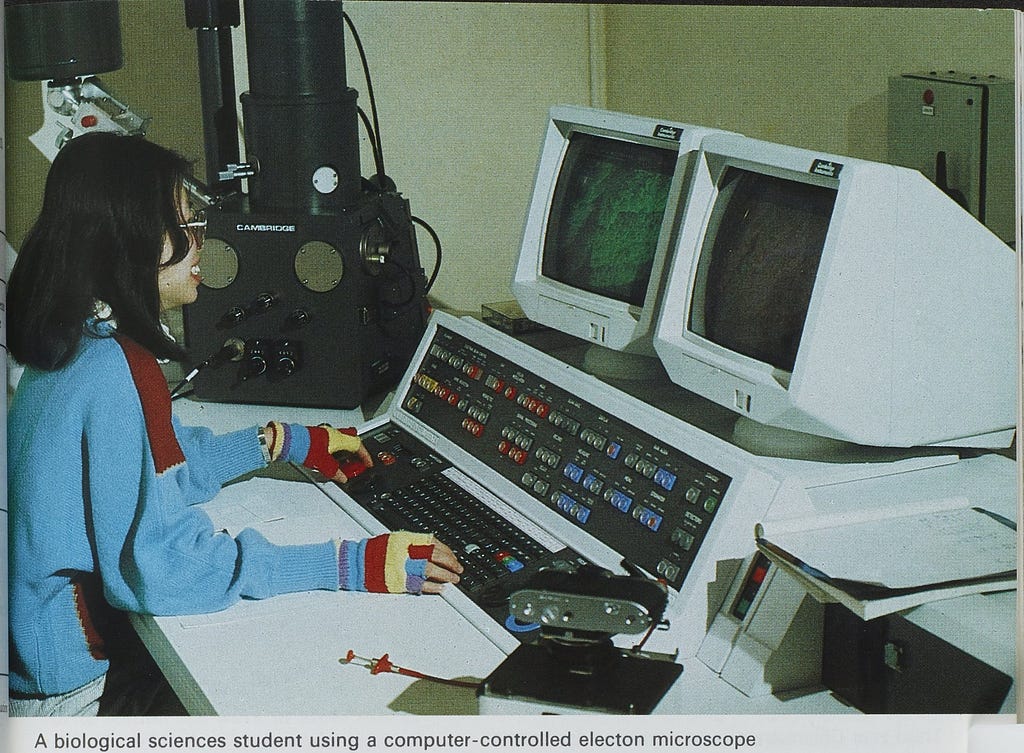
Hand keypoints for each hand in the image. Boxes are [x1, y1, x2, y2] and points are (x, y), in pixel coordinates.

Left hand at [266, 422, 373, 482]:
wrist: (287, 442)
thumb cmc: (304, 446)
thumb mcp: (323, 464)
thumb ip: (335, 472)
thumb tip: (342, 477)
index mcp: (339, 438)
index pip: (358, 445)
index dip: (365, 455)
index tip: (368, 462)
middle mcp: (333, 434)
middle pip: (351, 440)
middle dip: (357, 451)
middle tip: (358, 461)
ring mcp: (324, 434)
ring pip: (341, 441)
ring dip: (345, 451)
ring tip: (344, 463)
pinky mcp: (315, 436)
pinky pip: (332, 443)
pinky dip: (335, 451)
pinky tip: (330, 459)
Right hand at [338, 532, 462, 594]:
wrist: (353, 564)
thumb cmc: (372, 552)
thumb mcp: (394, 540)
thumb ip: (413, 543)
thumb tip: (432, 548)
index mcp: (406, 539)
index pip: (434, 543)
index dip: (447, 551)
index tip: (454, 557)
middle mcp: (406, 551)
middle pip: (435, 555)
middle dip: (451, 563)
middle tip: (458, 569)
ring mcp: (402, 566)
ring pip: (431, 570)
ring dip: (445, 575)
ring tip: (453, 579)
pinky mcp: (398, 581)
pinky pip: (420, 584)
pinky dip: (432, 587)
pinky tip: (440, 588)